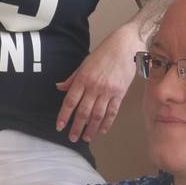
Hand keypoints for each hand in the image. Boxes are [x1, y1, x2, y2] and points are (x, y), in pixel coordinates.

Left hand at [56, 20, 141, 142]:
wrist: (126, 47)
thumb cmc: (104, 53)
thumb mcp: (84, 63)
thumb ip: (72, 78)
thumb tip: (60, 88)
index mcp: (83, 78)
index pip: (70, 101)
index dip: (64, 116)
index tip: (59, 127)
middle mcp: (94, 86)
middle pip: (83, 112)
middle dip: (77, 127)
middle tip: (72, 138)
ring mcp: (108, 91)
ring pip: (97, 115)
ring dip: (91, 128)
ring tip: (86, 138)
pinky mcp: (120, 93)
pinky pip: (112, 112)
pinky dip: (107, 123)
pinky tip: (102, 130)